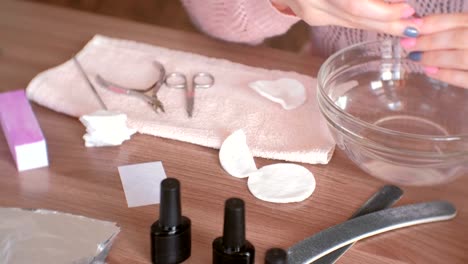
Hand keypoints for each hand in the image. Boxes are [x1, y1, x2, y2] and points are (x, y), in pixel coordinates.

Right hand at [271, 0, 420, 36]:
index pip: (354, 4)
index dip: (383, 10)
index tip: (408, 9)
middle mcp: (310, 0)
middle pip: (354, 18)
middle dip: (388, 23)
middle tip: (415, 27)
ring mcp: (308, 11)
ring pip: (350, 23)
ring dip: (380, 25)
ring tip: (405, 25)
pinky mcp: (311, 17)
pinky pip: (343, 20)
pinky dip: (366, 20)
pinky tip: (384, 20)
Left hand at [401, 13, 467, 88]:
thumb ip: (461, 27)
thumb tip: (424, 26)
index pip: (458, 20)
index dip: (432, 23)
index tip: (410, 26)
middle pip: (458, 38)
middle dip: (428, 41)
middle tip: (407, 43)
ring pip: (461, 58)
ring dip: (435, 57)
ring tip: (416, 57)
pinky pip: (466, 79)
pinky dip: (447, 75)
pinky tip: (430, 71)